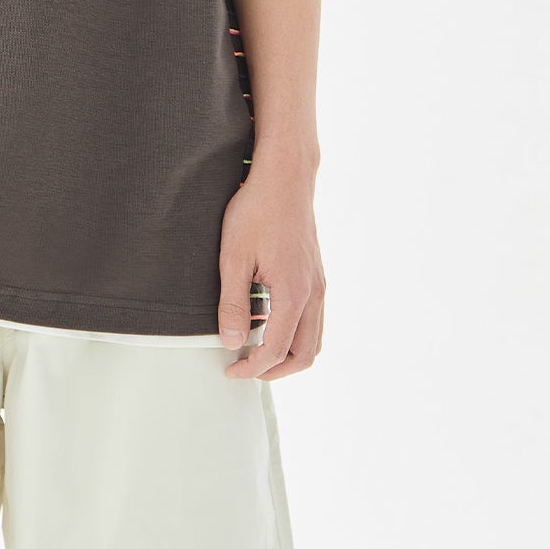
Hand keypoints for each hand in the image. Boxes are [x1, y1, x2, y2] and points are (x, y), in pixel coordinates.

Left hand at [216, 152, 324, 380]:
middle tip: (245, 367)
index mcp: (294, 293)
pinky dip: (294, 332)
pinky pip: (313, 318)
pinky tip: (265, 319)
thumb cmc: (256, 211)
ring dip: (288, 354)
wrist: (285, 177)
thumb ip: (232, 303)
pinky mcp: (317, 275)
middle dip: (275, 370)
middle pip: (305, 355)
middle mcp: (314, 293)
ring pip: (313, 339)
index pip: (277, 350)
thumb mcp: (233, 257)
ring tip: (255, 350)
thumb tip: (231, 342)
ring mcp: (319, 284)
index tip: (230, 369)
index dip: (252, 368)